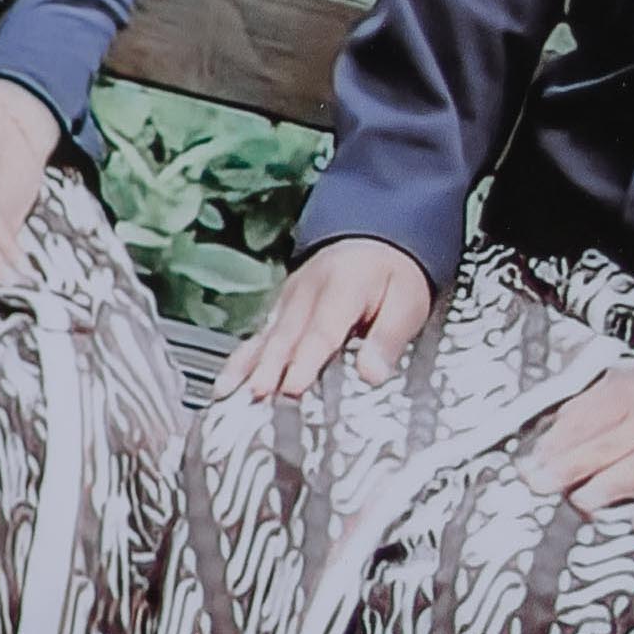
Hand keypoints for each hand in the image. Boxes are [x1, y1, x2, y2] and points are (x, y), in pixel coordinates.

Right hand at [217, 236, 434, 405]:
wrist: (377, 239)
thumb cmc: (393, 273)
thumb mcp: (408, 301)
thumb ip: (389, 338)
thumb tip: (372, 374)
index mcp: (343, 286)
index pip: (322, 330)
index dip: (306, 360)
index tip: (293, 386)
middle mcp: (308, 291)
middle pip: (287, 334)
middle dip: (270, 366)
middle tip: (258, 394)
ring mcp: (290, 298)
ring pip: (266, 335)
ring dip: (248, 365)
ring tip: (228, 392)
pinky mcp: (281, 308)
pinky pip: (258, 335)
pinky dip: (241, 360)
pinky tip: (225, 382)